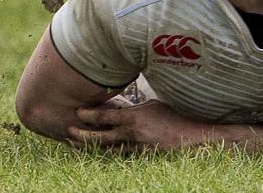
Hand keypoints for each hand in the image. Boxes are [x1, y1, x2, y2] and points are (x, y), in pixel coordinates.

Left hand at [68, 100, 200, 151]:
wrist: (193, 138)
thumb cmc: (173, 116)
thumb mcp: (151, 105)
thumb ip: (133, 107)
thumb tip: (119, 103)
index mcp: (134, 118)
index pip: (106, 116)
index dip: (90, 115)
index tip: (76, 112)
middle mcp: (133, 135)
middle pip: (103, 137)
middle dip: (84, 135)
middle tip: (68, 131)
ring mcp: (138, 149)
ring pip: (110, 150)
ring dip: (93, 148)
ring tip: (76, 146)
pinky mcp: (144, 159)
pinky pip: (123, 157)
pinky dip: (110, 155)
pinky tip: (99, 155)